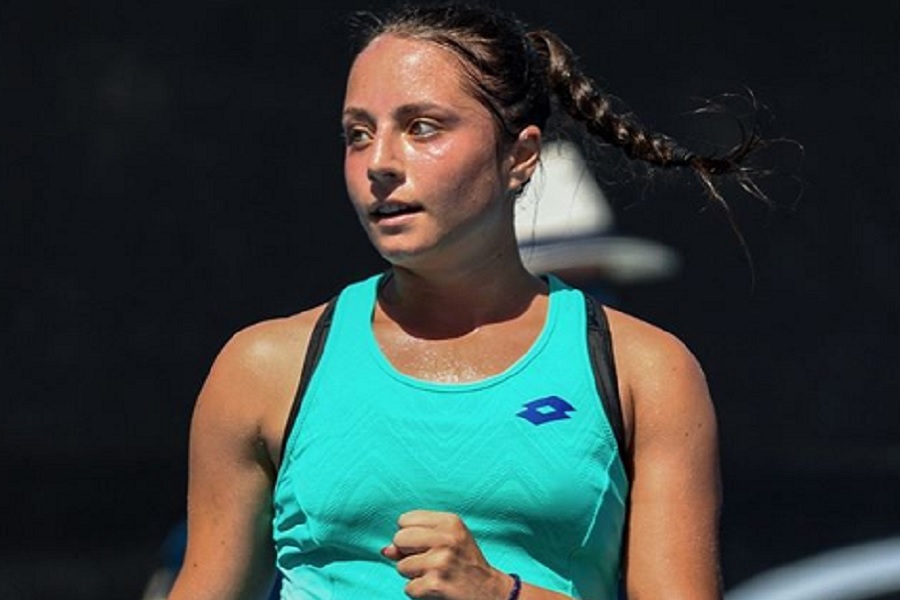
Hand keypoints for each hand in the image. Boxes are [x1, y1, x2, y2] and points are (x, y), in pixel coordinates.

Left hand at [382, 510, 513, 599]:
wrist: (490, 591)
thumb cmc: (465, 561)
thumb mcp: (448, 540)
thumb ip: (417, 539)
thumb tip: (386, 550)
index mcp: (450, 521)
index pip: (405, 520)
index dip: (410, 535)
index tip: (425, 544)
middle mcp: (446, 538)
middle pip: (399, 539)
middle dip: (407, 554)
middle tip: (428, 561)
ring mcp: (441, 561)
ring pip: (401, 566)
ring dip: (414, 575)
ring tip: (435, 575)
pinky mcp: (435, 584)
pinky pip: (408, 588)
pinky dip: (418, 591)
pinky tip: (436, 587)